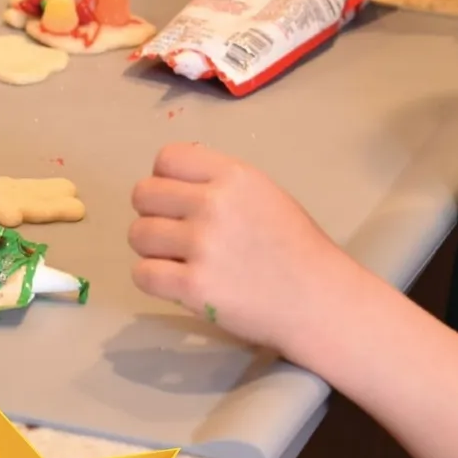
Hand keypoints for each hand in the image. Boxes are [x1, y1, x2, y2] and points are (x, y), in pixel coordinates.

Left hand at [129, 143, 347, 357]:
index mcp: (234, 176)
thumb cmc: (296, 247)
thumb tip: (172, 179)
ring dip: (152, 249)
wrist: (319, 299)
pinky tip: (180, 283)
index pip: (167, 158)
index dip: (165, 179)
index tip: (178, 200)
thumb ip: (221, 183)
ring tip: (181, 260)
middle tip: (175, 234)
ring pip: (138, 235)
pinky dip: (155, 281)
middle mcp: (214, 204)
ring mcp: (202, 246)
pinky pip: (142, 274)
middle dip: (153, 214)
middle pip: (143, 194)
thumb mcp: (265, 194)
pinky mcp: (193, 286)